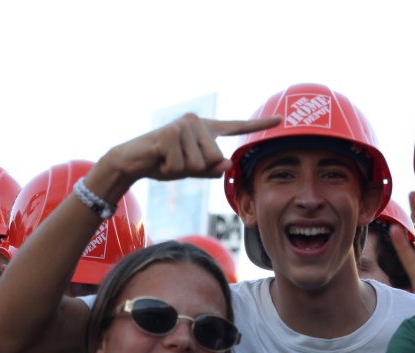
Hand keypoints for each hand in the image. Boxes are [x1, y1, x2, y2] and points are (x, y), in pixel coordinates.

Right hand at [105, 114, 281, 185]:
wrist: (133, 160)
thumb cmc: (165, 163)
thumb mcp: (193, 170)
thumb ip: (212, 169)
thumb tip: (227, 164)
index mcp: (206, 129)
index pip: (236, 127)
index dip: (259, 125)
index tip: (281, 121)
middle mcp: (197, 122)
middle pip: (215, 158)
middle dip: (196, 169)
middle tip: (176, 161)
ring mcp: (183, 125)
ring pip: (199, 164)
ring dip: (182, 170)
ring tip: (167, 160)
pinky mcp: (170, 134)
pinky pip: (181, 166)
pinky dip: (170, 170)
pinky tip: (160, 160)